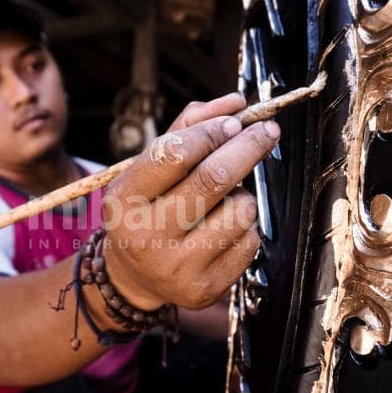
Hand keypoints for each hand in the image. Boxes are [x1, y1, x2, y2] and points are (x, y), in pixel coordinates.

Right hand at [102, 93, 279, 310]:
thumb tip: (237, 103)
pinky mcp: (204, 289)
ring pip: (239, 211)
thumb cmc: (147, 208)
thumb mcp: (149, 168)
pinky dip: (246, 226)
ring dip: (244, 195)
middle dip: (248, 147)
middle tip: (267, 132)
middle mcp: (144, 236)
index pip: (174, 153)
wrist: (134, 277)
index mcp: (123, 200)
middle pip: (214, 179)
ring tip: (225, 200)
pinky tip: (223, 229)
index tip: (235, 122)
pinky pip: (249, 242)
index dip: (211, 131)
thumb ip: (187, 128)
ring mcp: (176, 267)